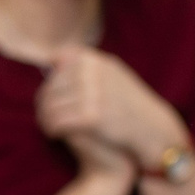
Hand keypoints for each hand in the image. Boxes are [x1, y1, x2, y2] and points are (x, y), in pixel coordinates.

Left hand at [38, 47, 183, 170]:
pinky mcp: (91, 116)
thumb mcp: (111, 75)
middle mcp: (93, 73)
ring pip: (51, 106)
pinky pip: (58, 121)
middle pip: (51, 87)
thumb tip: (52, 59)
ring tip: (47, 126)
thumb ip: (85, 65)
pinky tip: (54, 135)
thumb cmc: (129, 104)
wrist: (152, 128)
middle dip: (45, 102)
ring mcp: (92, 93)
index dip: (51, 83)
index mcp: (96, 61)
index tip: (51, 97)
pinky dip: (51, 129)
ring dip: (45, 118)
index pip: (58, 66)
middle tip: (43, 116)